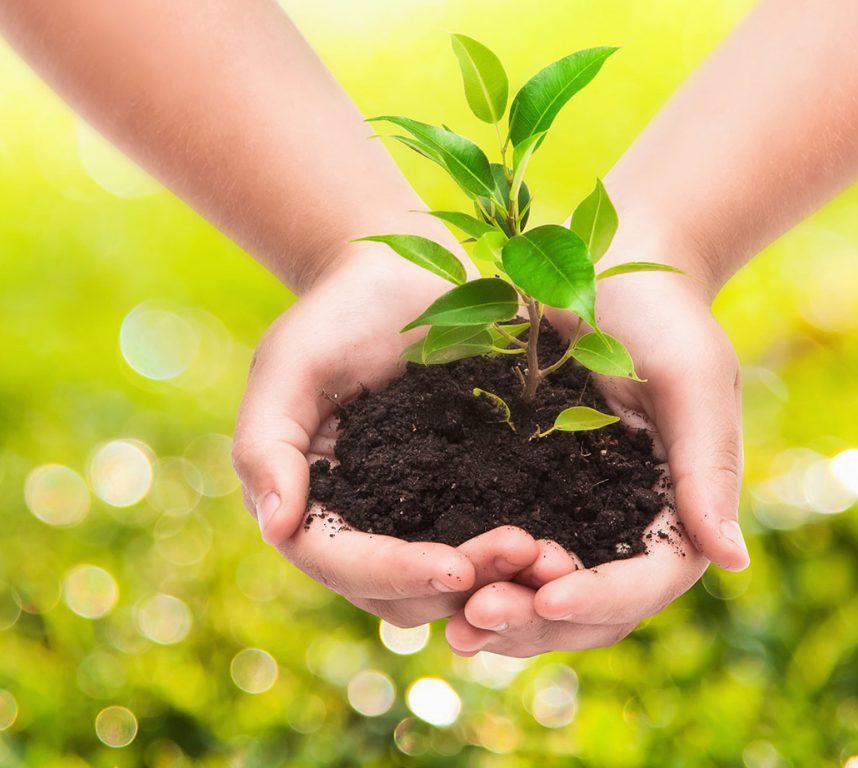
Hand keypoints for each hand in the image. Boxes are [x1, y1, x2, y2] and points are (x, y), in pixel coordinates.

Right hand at [231, 243, 540, 624]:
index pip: (342, 563)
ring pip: (448, 585)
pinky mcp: (462, 501)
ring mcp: (415, 519)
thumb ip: (268, 443)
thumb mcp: (290, 363)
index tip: (455, 568)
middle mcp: (361, 527)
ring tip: (547, 556)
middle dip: (459, 585)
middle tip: (522, 554)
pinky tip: (558, 545)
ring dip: (496, 582)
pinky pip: (485, 546)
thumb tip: (276, 527)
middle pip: (400, 592)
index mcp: (311, 504)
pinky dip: (517, 559)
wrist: (399, 282)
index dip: (394, 573)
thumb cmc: (336, 315)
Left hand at [446, 263, 746, 655]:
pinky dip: (479, 581)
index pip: (650, 579)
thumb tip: (735, 563)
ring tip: (455, 622)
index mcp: (678, 510)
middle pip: (594, 610)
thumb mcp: (692, 377)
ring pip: (547, 600)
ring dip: (505, 617)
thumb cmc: (661, 314)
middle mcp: (629, 528)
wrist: (605, 267)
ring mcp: (578, 520)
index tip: (548, 594)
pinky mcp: (532, 501)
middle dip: (539, 620)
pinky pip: (508, 561)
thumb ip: (708, 466)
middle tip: (479, 614)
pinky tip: (439, 584)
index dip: (602, 596)